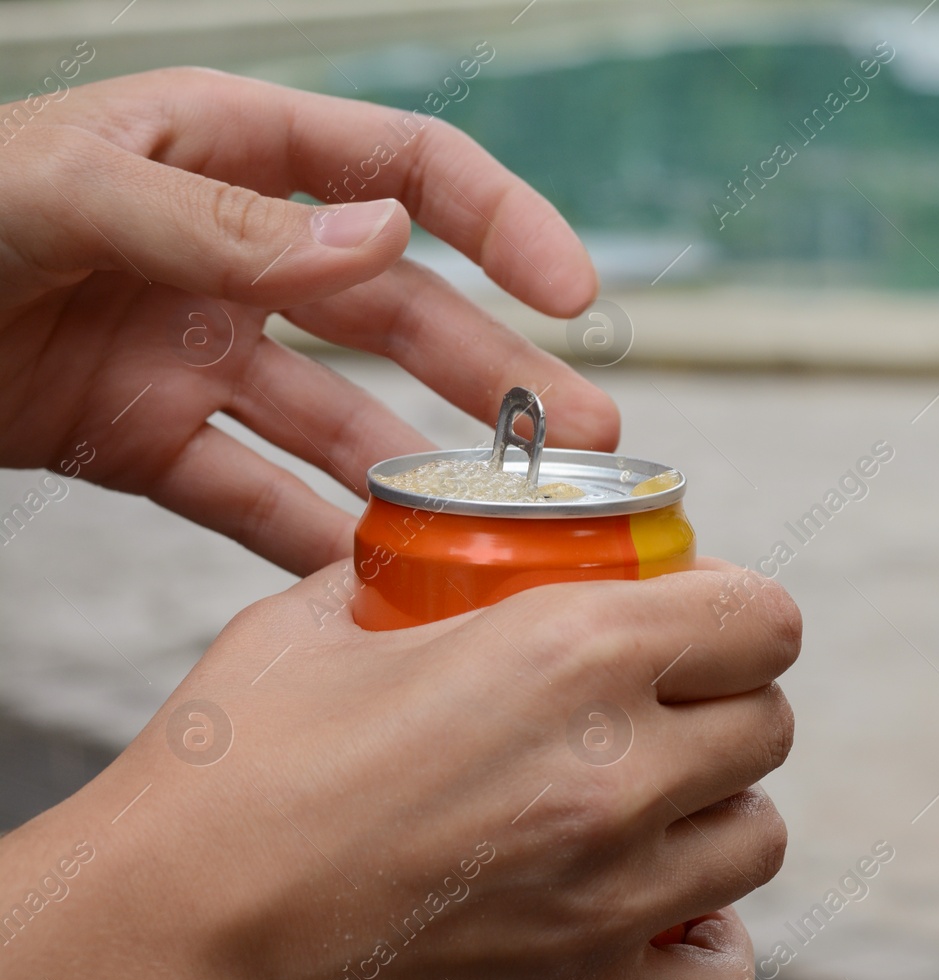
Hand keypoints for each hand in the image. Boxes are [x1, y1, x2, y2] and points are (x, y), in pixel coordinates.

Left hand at [0, 67, 618, 575]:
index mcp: (226, 151)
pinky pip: (248, 491)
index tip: (576, 296)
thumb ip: (223, 221)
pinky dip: (308, 535)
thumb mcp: (63, 189)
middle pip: (400, 314)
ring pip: (340, 414)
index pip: (406, 169)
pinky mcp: (140, 435)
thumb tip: (384, 242)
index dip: (506, 225)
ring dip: (424, 468)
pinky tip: (375, 575)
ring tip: (506, 524)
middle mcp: (228, 254)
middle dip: (498, 375)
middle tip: (582, 441)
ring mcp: (190, 348)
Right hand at [0, 559, 798, 979]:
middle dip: (724, 705)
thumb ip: (414, 576)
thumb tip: (443, 556)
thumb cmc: (225, 781)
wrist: (161, 945)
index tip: (700, 622)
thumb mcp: (320, 622)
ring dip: (716, 816)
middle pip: (768, 723)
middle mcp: (616, 768)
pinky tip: (656, 920)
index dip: (737, 612)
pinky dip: (704, 951)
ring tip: (651, 811)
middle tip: (661, 712)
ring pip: (757, 839)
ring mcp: (610, 894)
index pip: (762, 616)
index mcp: (569, 651)